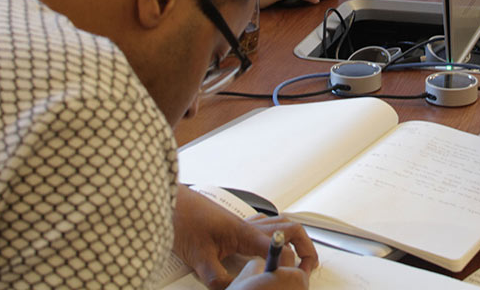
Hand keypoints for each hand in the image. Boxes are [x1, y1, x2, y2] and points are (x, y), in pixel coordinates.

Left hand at [172, 186, 317, 287]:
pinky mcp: (235, 221)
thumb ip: (216, 277)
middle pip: (291, 228)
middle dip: (306, 246)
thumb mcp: (197, 256)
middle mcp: (249, 224)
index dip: (289, 263)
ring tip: (298, 255)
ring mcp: (243, 221)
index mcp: (244, 232)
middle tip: (308, 265)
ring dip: (294, 237)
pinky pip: (266, 222)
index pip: (279, 247)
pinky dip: (277, 232)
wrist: (171, 202)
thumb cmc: (183, 220)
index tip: (290, 278)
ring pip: (281, 222)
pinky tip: (269, 243)